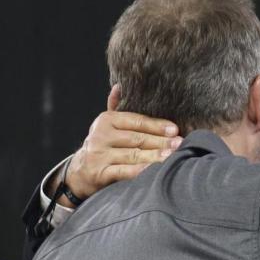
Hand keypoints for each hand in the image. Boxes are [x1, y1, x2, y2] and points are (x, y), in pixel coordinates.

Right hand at [47, 84, 181, 205]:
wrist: (79, 172)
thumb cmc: (102, 146)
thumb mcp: (106, 125)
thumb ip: (116, 107)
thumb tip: (119, 86)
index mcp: (106, 120)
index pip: (136, 121)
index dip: (156, 125)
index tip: (174, 129)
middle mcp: (101, 135)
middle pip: (137, 138)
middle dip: (160, 141)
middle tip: (179, 143)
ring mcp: (99, 155)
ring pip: (133, 155)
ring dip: (154, 156)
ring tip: (172, 156)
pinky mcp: (99, 173)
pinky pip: (123, 171)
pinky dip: (139, 171)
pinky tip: (153, 170)